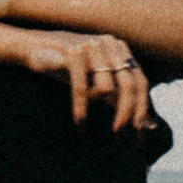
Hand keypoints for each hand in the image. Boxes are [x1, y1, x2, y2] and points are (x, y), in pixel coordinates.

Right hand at [16, 31, 152, 130]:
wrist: (34, 48)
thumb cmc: (68, 69)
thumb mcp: (97, 83)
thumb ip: (120, 100)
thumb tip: (147, 127)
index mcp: (120, 50)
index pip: (141, 82)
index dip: (142, 110)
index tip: (139, 135)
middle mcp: (110, 44)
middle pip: (129, 85)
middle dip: (126, 115)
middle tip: (119, 138)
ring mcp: (92, 46)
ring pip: (106, 88)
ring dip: (97, 112)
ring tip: (88, 128)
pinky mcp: (73, 52)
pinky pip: (82, 87)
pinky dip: (81, 108)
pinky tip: (79, 123)